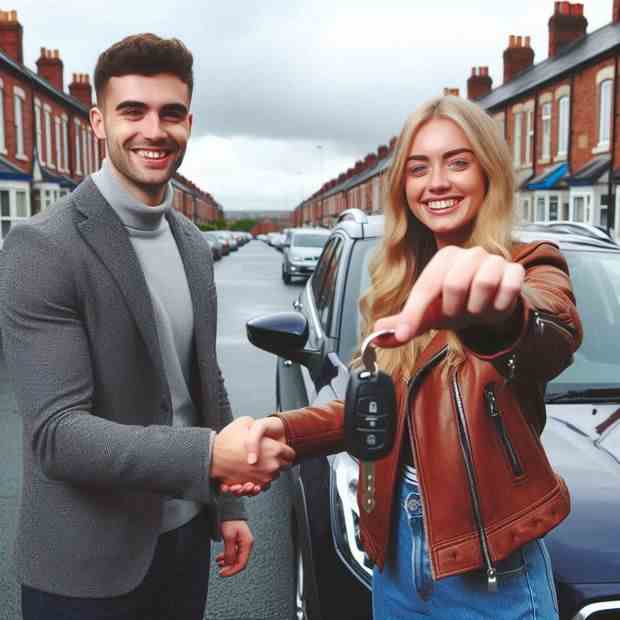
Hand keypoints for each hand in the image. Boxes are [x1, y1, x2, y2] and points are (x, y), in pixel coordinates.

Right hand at [211, 416, 293, 488]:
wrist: (212, 458)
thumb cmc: (227, 441)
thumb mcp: (244, 421)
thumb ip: (256, 423)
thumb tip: (257, 425)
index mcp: (274, 449)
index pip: (291, 454)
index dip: (285, 451)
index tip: (280, 450)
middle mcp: (272, 465)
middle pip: (284, 467)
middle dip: (278, 461)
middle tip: (268, 456)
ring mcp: (264, 477)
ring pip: (274, 477)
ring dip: (268, 472)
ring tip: (258, 464)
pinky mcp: (254, 486)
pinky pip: (264, 486)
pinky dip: (260, 481)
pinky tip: (252, 474)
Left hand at [216, 520, 253, 576]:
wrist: (228, 509)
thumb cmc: (230, 520)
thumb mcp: (228, 537)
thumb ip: (229, 552)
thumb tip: (229, 564)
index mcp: (247, 543)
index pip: (242, 563)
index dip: (232, 571)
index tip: (222, 573)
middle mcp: (247, 544)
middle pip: (240, 562)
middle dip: (229, 567)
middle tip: (220, 571)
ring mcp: (243, 542)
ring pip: (236, 558)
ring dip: (227, 562)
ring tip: (218, 563)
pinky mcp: (239, 541)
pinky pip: (234, 553)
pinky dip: (227, 556)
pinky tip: (220, 558)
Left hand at [374, 246, 524, 345]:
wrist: (488, 308)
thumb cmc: (455, 307)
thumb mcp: (426, 316)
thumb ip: (402, 325)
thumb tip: (377, 335)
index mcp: (443, 258)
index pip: (425, 287)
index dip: (414, 313)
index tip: (405, 334)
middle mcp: (468, 253)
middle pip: (454, 284)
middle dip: (454, 309)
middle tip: (457, 313)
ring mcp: (494, 260)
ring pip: (483, 286)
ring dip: (477, 309)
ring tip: (475, 309)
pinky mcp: (515, 270)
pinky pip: (507, 290)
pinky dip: (498, 307)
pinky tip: (493, 306)